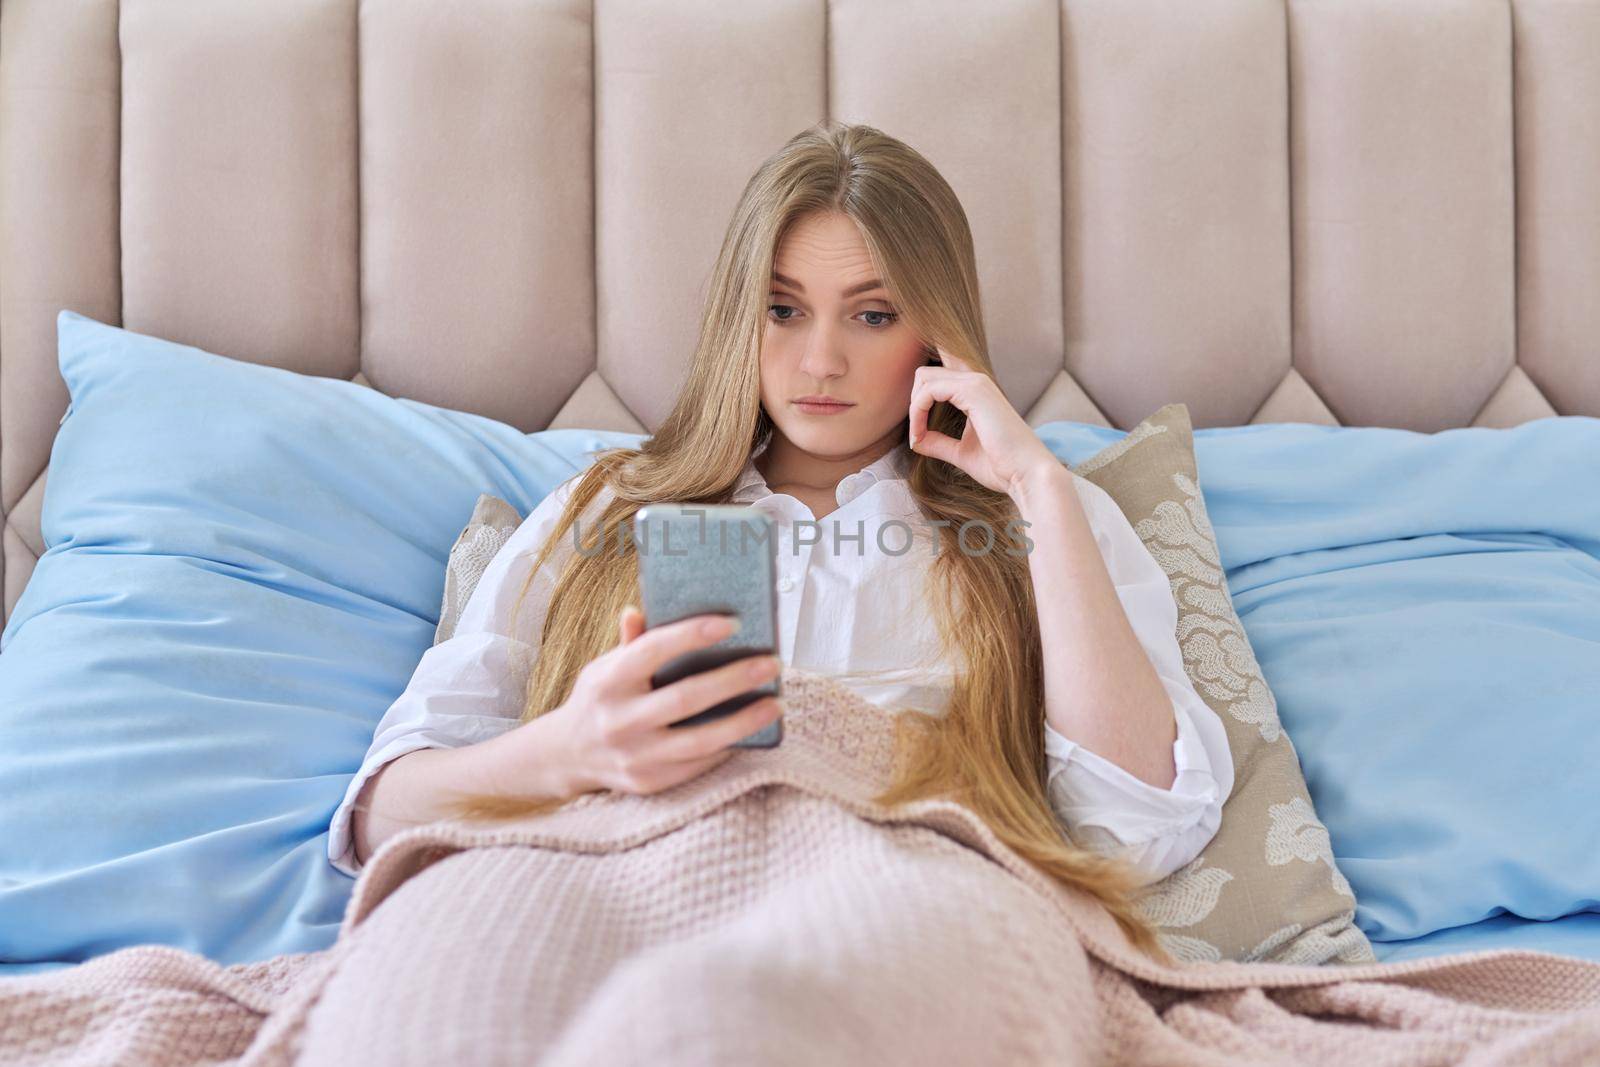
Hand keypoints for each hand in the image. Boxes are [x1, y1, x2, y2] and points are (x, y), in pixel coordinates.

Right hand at [502, 605, 782, 797]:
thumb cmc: (600, 699)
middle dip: (734, 680)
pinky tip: (752, 731)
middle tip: (771, 664)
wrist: (568, 755)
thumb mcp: (605, 666)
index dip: (693, 634)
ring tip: (775, 704)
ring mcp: (635, 755)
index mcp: (608, 681)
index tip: (734, 623)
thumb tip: (641, 609)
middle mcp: (619, 719)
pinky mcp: (650, 782)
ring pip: (700, 740)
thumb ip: (630, 642)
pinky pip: (698, 764)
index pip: (653, 650)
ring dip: (744, 721)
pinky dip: (729, 747)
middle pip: (686, 698)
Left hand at [908, 347, 1061, 497]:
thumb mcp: (961, 453)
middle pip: (925, 375)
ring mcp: (976, 383)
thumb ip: (938, 443)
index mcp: (976, 393)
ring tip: (918, 437)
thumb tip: (915, 441)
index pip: (937, 378)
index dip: (919, 402)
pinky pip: (929, 390)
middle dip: (913, 404)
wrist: (1026, 474)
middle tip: (918, 435)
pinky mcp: (973, 391)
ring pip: (924, 378)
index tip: (918, 436)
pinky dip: (917, 412)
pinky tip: (920, 435)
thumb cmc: (1002, 466)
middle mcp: (976, 381)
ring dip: (914, 409)